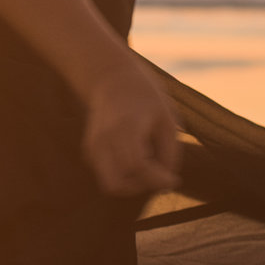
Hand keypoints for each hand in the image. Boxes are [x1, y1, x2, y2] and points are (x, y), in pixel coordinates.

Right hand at [81, 57, 183, 200]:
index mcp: (126, 126)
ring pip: (109, 184)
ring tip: (148, 165)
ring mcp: (93, 145)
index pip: (137, 165)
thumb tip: (166, 180)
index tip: (174, 180)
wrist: (112, 78)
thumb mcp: (167, 119)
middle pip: (117, 183)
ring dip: (132, 184)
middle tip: (158, 174)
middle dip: (141, 187)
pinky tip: (136, 157)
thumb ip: (169, 152)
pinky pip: (106, 175)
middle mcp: (104, 138)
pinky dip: (123, 176)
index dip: (157, 179)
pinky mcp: (89, 150)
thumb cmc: (146, 97)